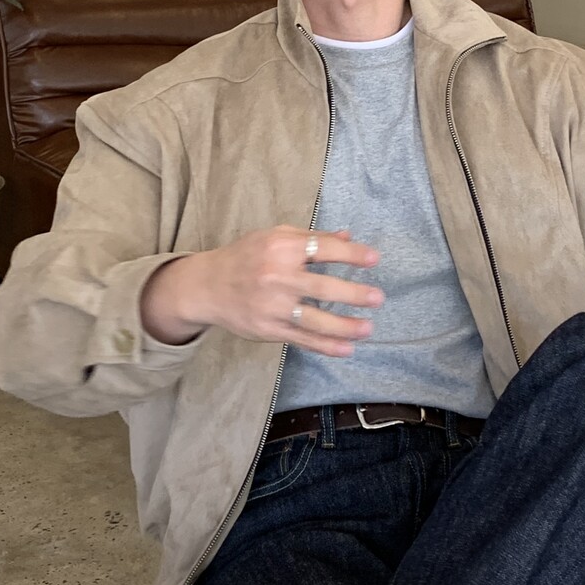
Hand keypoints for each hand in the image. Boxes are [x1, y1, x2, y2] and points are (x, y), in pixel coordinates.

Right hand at [141, 226, 383, 354]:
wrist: (207, 286)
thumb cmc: (246, 256)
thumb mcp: (274, 236)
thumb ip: (311, 237)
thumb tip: (348, 236)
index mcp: (280, 247)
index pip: (323, 249)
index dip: (351, 254)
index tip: (374, 259)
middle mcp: (277, 276)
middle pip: (323, 286)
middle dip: (354, 294)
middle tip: (378, 298)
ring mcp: (272, 306)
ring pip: (315, 318)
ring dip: (344, 326)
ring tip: (368, 328)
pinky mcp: (268, 329)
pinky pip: (302, 339)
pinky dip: (325, 346)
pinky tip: (346, 348)